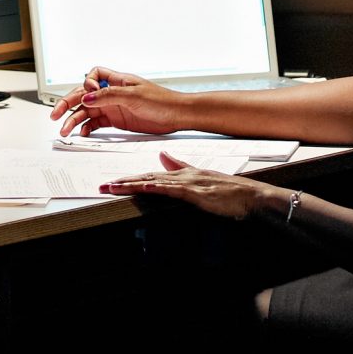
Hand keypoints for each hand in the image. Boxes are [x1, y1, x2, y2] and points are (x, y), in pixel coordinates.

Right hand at [54, 69, 200, 137]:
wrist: (177, 116)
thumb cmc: (161, 101)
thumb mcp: (133, 96)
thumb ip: (108, 97)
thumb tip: (86, 97)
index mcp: (116, 81)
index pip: (92, 76)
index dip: (86, 84)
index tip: (88, 95)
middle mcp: (112, 93)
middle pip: (83, 95)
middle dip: (68, 104)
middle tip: (55, 115)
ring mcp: (113, 107)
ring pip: (87, 111)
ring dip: (75, 119)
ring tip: (64, 130)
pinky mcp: (117, 120)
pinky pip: (97, 123)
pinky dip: (87, 128)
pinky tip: (83, 133)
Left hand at [100, 156, 287, 222]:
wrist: (251, 196)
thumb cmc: (230, 191)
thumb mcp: (202, 177)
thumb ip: (180, 166)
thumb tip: (162, 157)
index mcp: (182, 174)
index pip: (150, 175)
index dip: (130, 178)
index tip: (112, 182)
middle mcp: (181, 176)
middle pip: (145, 177)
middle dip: (122, 182)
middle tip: (101, 186)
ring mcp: (187, 183)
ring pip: (152, 181)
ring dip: (129, 184)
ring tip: (110, 188)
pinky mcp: (194, 192)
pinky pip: (168, 189)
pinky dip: (152, 187)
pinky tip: (139, 187)